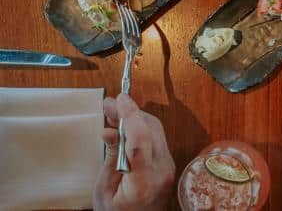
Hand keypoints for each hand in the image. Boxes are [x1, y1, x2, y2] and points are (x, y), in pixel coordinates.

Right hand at [93, 94, 175, 210]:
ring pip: (156, 130)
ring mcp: (169, 167)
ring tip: (113, 111)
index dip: (130, 116)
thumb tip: (109, 130)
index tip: (120, 99)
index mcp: (143, 182)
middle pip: (150, 130)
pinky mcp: (169, 163)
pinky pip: (157, 138)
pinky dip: (141, 128)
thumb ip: (111, 159)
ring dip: (135, 117)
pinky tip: (125, 125)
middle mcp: (162, 171)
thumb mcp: (104, 190)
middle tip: (109, 104)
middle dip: (130, 112)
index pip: (141, 140)